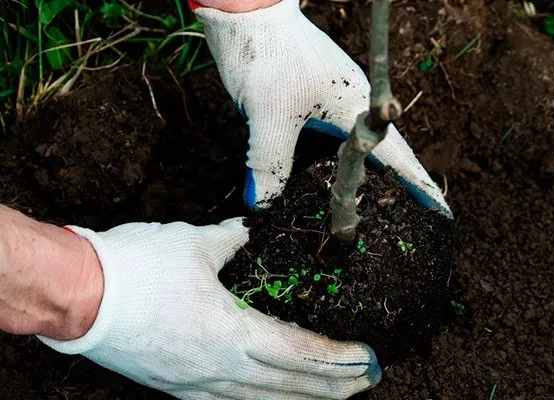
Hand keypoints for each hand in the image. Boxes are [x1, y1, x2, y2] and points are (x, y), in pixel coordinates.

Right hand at [38, 218, 380, 398]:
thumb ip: (233, 239)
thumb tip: (251, 230)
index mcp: (229, 332)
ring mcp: (196, 383)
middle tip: (366, 383)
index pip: (298, 352)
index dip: (336, 359)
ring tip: (331, 398)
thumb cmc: (134, 268)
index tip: (366, 360)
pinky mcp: (175, 387)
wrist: (77, 297)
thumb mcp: (194, 242)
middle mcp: (218, 368)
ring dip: (301, 399)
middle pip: (288, 386)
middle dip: (332, 387)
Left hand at [192, 0, 452, 217]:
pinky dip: (323, 166)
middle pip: (378, 158)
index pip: (398, 158)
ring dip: (354, 180)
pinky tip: (313, 184)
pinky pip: (325, 143)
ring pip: (349, 152)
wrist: (248, 12)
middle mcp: (350, 107)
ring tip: (358, 214)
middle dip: (391, 192)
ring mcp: (330, 103)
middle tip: (402, 224)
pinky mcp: (308, 102)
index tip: (441, 212)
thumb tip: (261, 206)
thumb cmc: (267, 55)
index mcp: (357, 108)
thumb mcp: (268, 115)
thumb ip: (270, 163)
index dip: (420, 187)